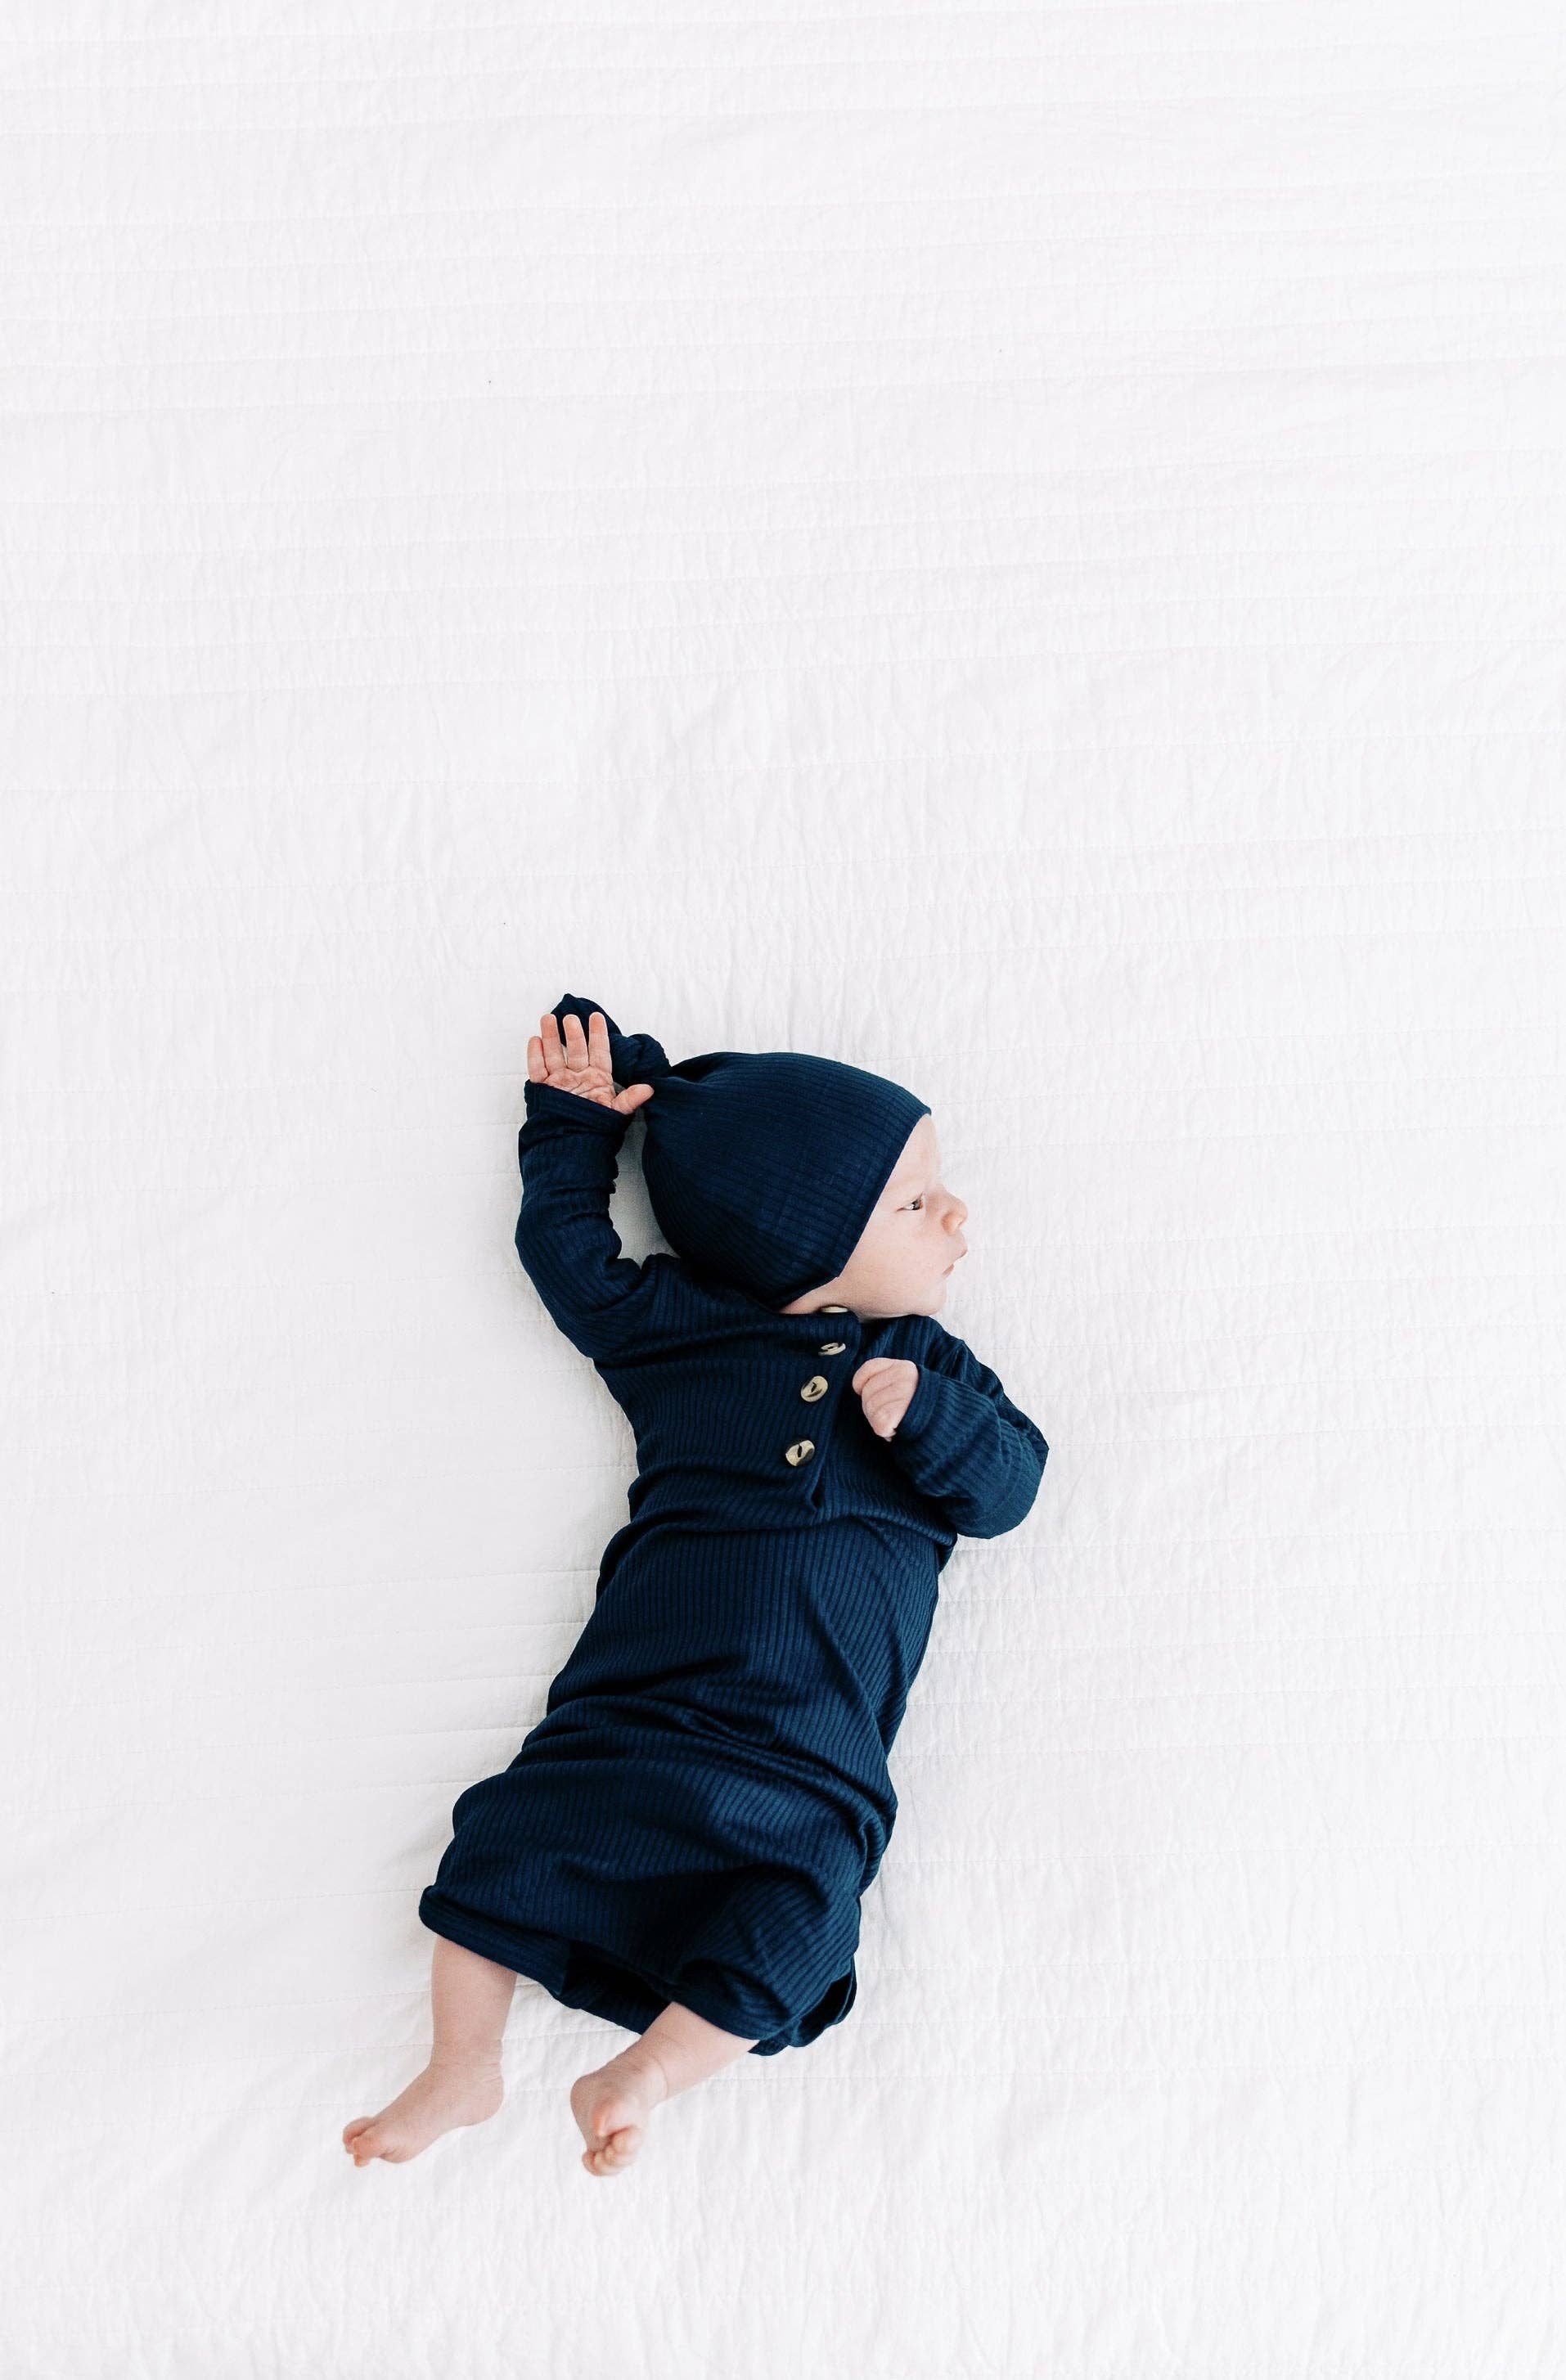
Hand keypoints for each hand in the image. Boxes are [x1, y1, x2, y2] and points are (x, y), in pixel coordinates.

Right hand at [527, 1009, 654, 1117]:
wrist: (574, 1145)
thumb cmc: (597, 1128)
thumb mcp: (615, 1113)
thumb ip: (630, 1099)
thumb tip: (649, 1089)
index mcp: (597, 1077)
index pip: (599, 1052)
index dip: (598, 1035)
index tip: (596, 1017)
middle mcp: (578, 1075)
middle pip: (575, 1050)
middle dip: (573, 1033)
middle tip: (571, 1018)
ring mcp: (560, 1081)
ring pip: (555, 1054)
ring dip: (551, 1037)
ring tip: (548, 1018)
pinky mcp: (545, 1089)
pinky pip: (538, 1070)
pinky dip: (536, 1056)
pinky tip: (535, 1040)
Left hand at [852, 1357, 919, 1439]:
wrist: (946, 1424)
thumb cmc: (920, 1407)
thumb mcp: (906, 1384)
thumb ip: (887, 1379)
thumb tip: (860, 1388)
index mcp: (904, 1367)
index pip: (869, 1368)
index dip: (860, 1382)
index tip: (861, 1391)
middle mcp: (904, 1377)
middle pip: (867, 1393)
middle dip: (872, 1408)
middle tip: (891, 1414)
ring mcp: (903, 1394)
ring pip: (870, 1409)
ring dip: (879, 1421)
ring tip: (897, 1421)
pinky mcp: (901, 1412)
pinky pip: (878, 1424)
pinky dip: (885, 1431)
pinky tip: (898, 1429)